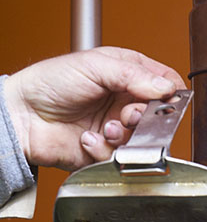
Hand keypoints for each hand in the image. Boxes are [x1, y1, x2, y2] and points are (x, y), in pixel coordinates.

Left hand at [3, 47, 185, 170]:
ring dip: (123, 136)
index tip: (163, 99)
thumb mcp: (95, 65)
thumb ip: (134, 75)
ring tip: (105, 128)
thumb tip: (166, 88)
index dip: (169, 93)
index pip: (164, 83)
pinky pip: (119, 157)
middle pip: (157, 116)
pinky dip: (103, 149)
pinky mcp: (104, 151)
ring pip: (141, 140)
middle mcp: (123, 102)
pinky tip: (86, 138)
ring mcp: (116, 128)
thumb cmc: (50, 82)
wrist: (22, 116)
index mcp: (127, 75)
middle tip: (127, 115)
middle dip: (144, 117)